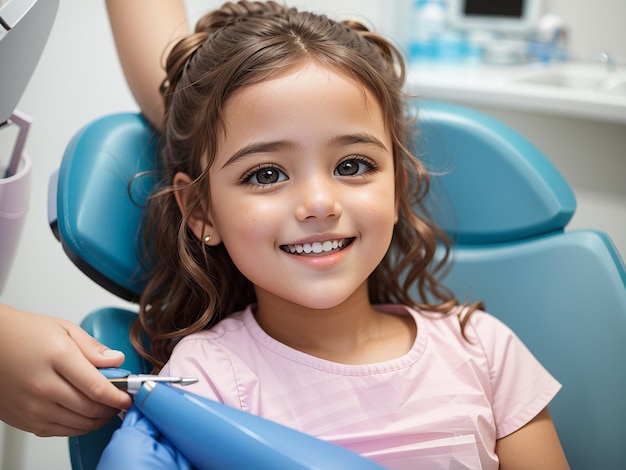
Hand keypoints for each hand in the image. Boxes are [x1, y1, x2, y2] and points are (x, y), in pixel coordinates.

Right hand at [0, 305, 132, 435]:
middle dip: (111, 408)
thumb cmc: (24, 334)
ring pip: (77, 424)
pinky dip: (78, 427)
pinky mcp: (24, 420)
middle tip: (120, 402)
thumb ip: (93, 348)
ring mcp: (31, 406)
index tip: (129, 396)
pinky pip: (59, 432)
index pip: (97, 387)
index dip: (118, 396)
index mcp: (57, 357)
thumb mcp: (65, 329)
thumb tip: (117, 360)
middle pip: (90, 408)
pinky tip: (84, 415)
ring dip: (98, 420)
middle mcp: (42, 385)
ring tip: (106, 408)